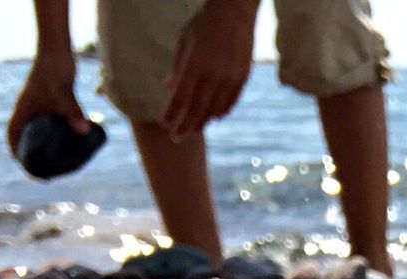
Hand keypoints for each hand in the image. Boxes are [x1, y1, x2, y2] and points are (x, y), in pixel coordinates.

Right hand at [8, 51, 90, 156]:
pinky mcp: (50, 101)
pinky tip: (66, 141)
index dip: (15, 150)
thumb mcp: (64, 94)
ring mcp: (39, 104)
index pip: (13, 133)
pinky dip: (54, 132)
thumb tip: (85, 131)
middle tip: (44, 169)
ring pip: (38, 129)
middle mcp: (29, 108)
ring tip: (56, 160)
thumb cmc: (55, 68)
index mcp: (25, 109)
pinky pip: (49, 121)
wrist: (58, 47)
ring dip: (43, 144)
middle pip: (25, 134)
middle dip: (30, 153)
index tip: (23, 165)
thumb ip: (74, 113)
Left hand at [161, 0, 258, 141]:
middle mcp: (212, 74)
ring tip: (194, 130)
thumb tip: (169, 87)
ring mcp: (229, 77)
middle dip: (185, 127)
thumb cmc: (205, 23)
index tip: (164, 125)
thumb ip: (178, 66)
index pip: (180, 99)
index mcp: (194, 65)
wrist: (235, 10)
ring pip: (215, 109)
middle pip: (196, 110)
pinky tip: (214, 117)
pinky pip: (231, 101)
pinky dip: (222, 111)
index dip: (171, 115)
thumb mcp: (185, 40)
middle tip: (177, 138)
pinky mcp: (242, 76)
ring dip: (203, 122)